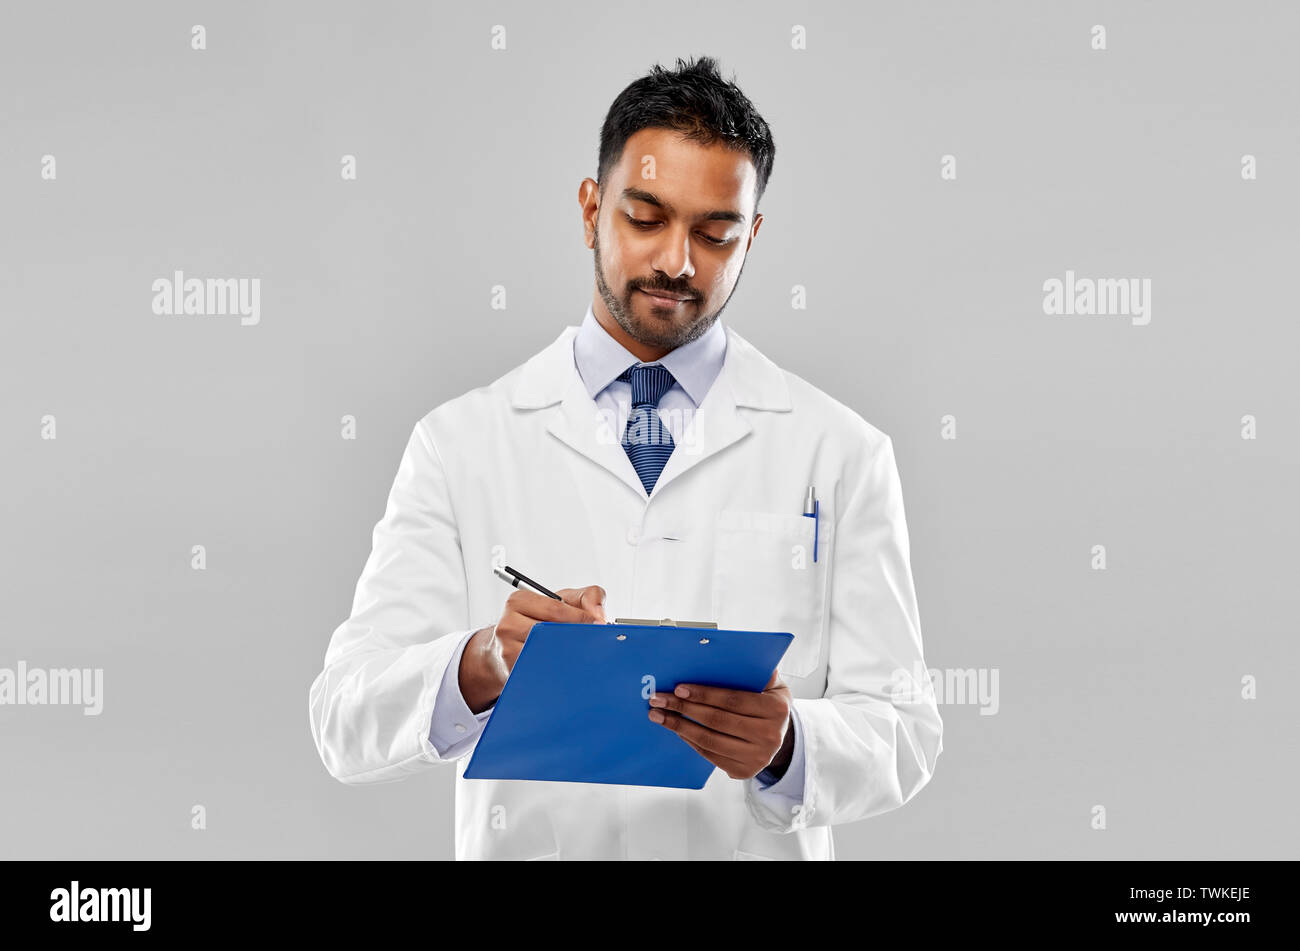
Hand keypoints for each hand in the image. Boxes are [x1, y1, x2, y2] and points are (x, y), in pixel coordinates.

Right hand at [460, 584, 605, 712]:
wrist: (510, 647)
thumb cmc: (541, 621)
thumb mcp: (564, 600)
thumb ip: (589, 596)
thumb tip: (599, 615)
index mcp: (520, 601)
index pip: (556, 609)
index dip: (582, 618)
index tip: (599, 625)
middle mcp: (508, 624)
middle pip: (550, 632)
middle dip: (577, 638)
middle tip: (592, 642)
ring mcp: (507, 650)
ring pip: (547, 654)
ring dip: (569, 656)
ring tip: (578, 654)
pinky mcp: (513, 672)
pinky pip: (541, 672)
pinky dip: (557, 671)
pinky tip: (564, 668)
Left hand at [647, 669, 793, 779]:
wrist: (782, 738)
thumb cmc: (770, 705)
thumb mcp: (773, 685)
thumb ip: (758, 672)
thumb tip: (736, 657)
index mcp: (776, 710)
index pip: (732, 700)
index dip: (703, 694)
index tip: (679, 689)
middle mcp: (769, 736)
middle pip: (717, 721)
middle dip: (684, 709)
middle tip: (659, 700)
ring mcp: (756, 757)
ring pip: (709, 740)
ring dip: (679, 727)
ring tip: (660, 716)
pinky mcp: (743, 771)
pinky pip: (710, 755)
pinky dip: (690, 740)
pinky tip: (677, 729)